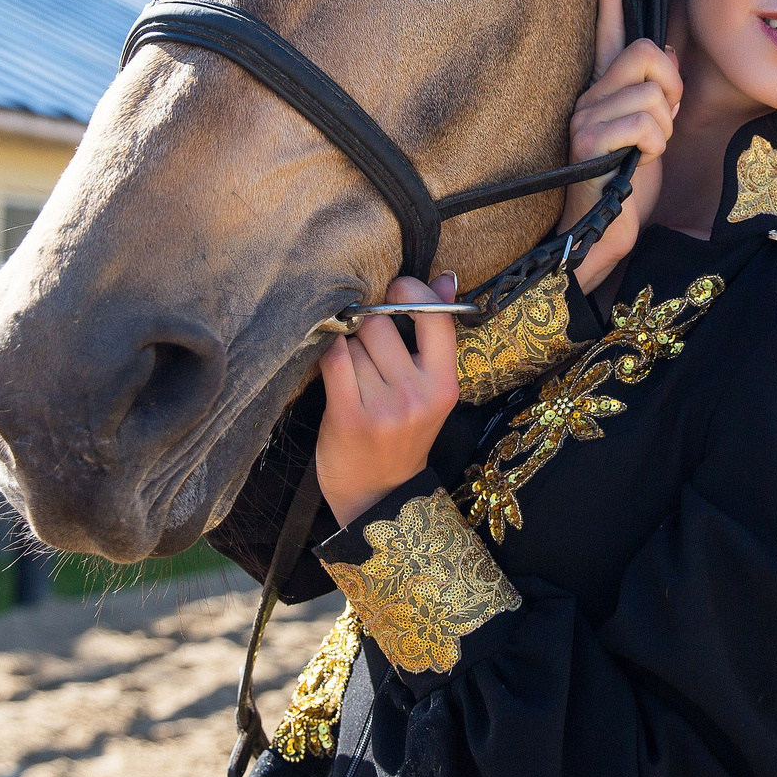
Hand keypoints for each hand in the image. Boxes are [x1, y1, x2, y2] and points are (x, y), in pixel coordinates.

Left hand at [316, 272, 461, 526]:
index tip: (395, 294)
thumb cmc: (403, 437)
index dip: (410, 292)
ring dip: (347, 347)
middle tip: (365, 344)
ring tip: (353, 371)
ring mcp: (383, 407)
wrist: (379, 499)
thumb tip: (446, 277)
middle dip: (367, 325)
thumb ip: (435, 335)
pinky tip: (334, 369)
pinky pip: (333, 360)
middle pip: (382, 324)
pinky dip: (330, 356)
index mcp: (444, 384)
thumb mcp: (430, 389)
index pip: (434, 315)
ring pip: (354, 342)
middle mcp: (417, 394)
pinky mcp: (349, 416)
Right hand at [561, 0, 679, 292]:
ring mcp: (585, 116)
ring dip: (663, 128)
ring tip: (643, 154)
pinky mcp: (590, 141)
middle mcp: (587, 95)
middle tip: (662, 121)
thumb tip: (664, 54)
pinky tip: (635, 166)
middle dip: (671, 88)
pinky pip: (647, 124)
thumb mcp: (648, 133)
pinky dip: (654, 147)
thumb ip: (653, 95)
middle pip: (648, 54)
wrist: (598, 237)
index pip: (608, 30)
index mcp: (601, 90)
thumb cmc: (624, 187)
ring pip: (653, 94)